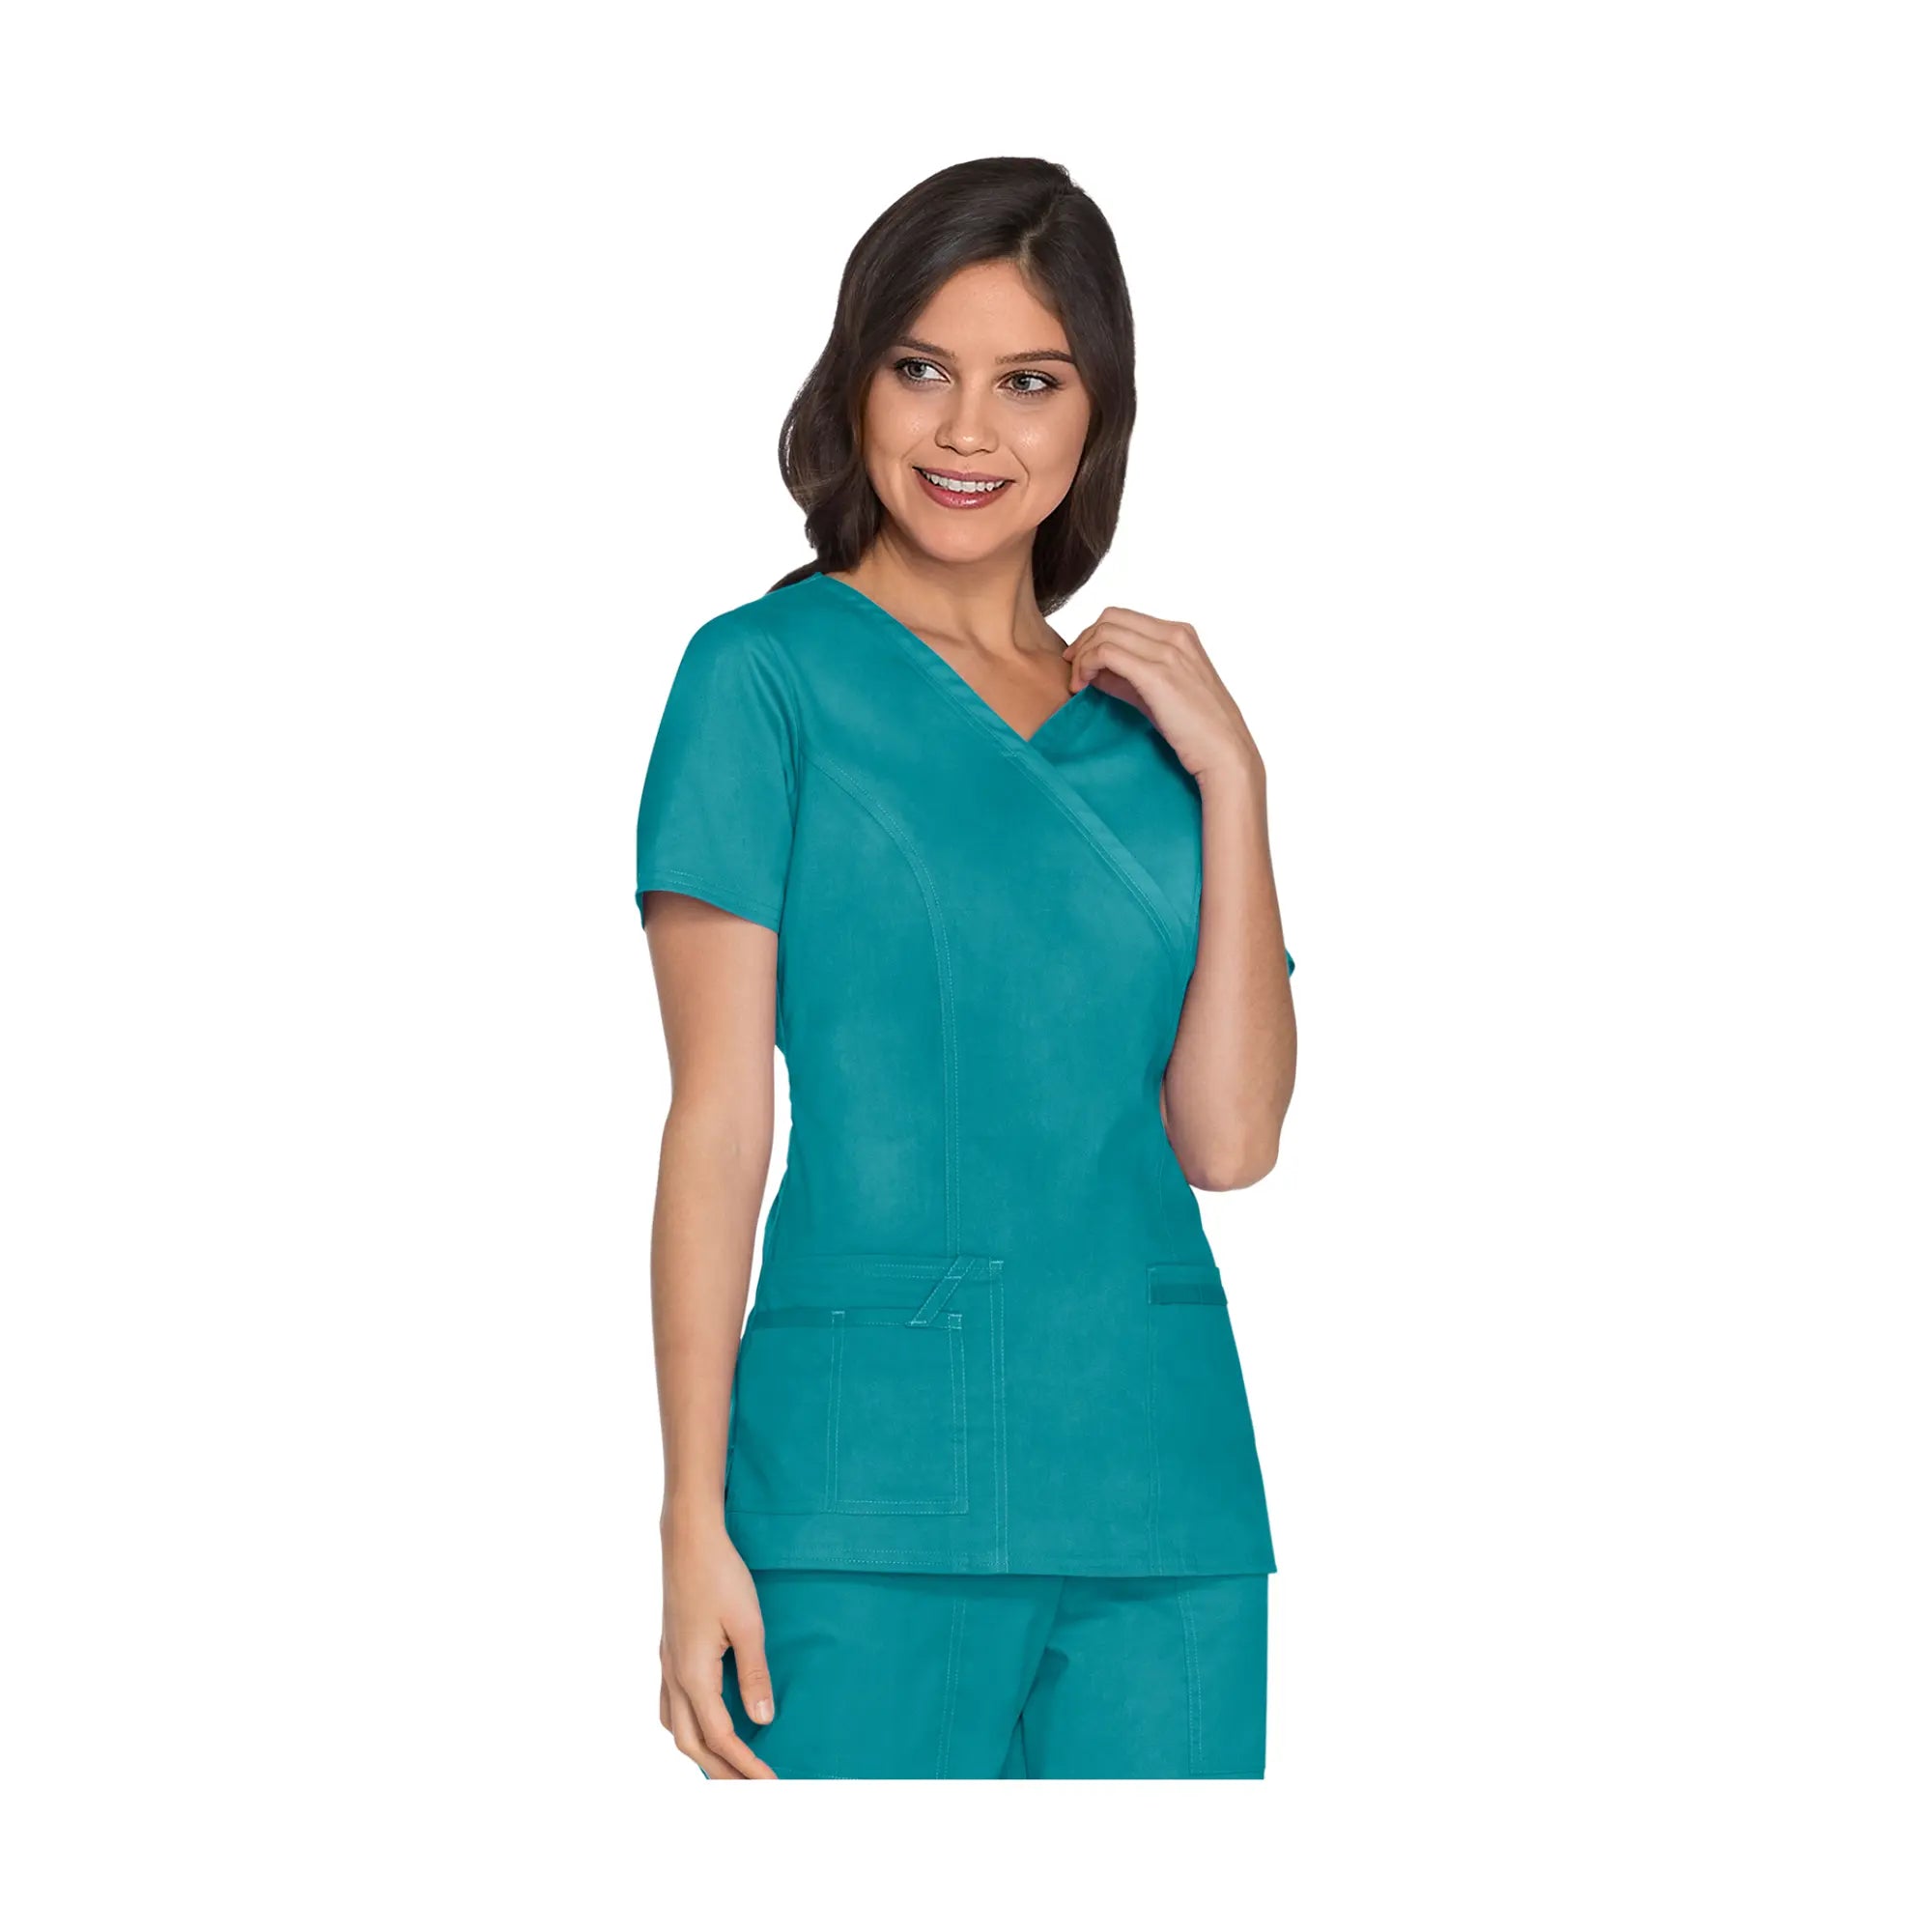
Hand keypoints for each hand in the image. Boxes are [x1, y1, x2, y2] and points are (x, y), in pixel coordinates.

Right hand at [659, 1514, 777, 1778]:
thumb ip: (754, 1674)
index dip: (745, 1765)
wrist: (688, 1539)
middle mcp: (673, 1675)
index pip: (720, 1737)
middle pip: (690, 1743)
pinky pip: (670, 1704)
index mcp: (693, 1674)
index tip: (769, 1784)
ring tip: (728, 1766)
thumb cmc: (721, 1575)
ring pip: (675, 1726)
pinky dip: (686, 1726)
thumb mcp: (748, 1624)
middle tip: (751, 1790)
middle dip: (721, 1772)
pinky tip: (702, 1722)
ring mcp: (666, 1663)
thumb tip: (762, 1719)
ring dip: (700, 1752)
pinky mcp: (668, 1650)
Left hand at [1063, 607, 1261, 782]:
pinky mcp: (1157, 674)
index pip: (1122, 617)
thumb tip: (1094, 670)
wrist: (1224, 753)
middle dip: (1084, 641)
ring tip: (1077, 683)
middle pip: (1110, 618)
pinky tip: (1082, 686)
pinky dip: (1086, 665)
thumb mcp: (1161, 693)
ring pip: (1105, 631)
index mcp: (1181, 634)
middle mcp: (1175, 635)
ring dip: (1082, 655)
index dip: (1093, 635)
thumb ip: (1129, 676)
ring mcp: (1168, 652)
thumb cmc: (1196, 730)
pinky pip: (1106, 653)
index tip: (1080, 661)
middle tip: (1073, 670)